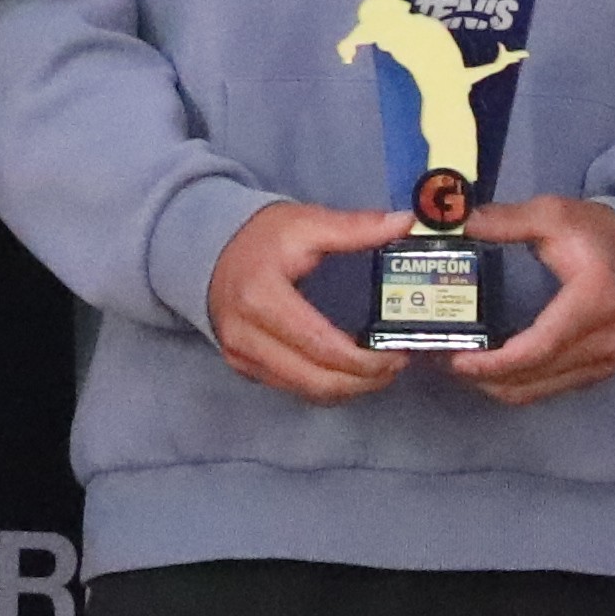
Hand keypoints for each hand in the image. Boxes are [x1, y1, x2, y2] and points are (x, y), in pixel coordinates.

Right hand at [206, 202, 409, 403]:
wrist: (211, 250)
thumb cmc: (260, 238)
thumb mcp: (306, 224)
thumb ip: (356, 227)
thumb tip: (403, 223)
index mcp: (261, 297)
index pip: (320, 344)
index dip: (363, 359)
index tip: (397, 352)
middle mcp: (246, 334)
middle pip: (315, 380)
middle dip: (363, 381)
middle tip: (395, 364)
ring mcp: (241, 355)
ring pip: (305, 391)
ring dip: (348, 388)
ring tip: (379, 369)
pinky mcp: (243, 367)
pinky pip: (292, 388)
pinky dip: (325, 385)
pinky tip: (349, 371)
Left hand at [446, 195, 614, 405]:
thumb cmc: (599, 233)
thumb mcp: (554, 214)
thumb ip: (506, 221)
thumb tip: (460, 224)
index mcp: (595, 301)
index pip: (540, 347)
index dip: (495, 361)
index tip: (456, 358)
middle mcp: (605, 341)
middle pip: (533, 377)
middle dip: (483, 376)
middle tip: (443, 358)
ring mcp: (605, 362)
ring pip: (537, 391)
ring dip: (494, 384)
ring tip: (460, 365)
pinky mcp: (600, 372)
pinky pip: (548, 389)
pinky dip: (515, 384)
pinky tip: (491, 367)